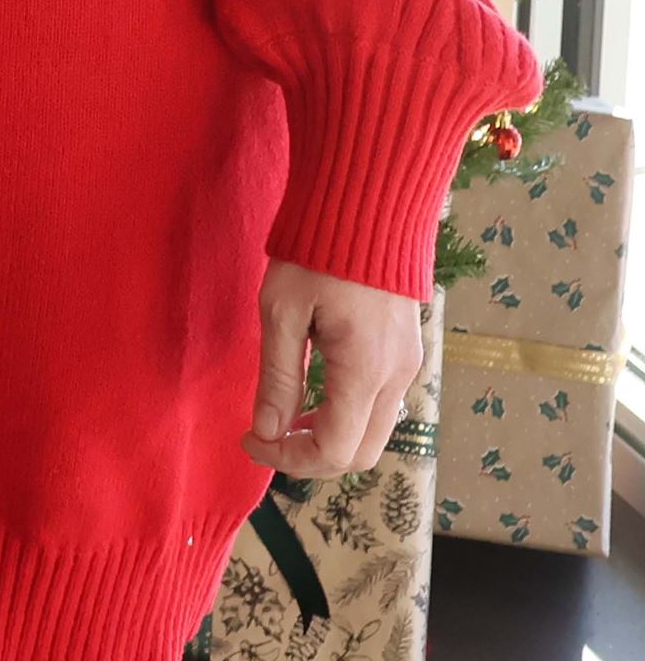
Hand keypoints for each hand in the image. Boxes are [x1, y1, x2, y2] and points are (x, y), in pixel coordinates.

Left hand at [242, 259, 423, 476]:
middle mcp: (398, 377)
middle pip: (360, 453)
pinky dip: (348, 416)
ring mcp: (409, 365)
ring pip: (374, 433)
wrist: (367, 202)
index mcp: (365, 371)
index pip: (334, 450)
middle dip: (310, 456)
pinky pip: (382, 406)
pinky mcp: (408, 352)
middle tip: (265, 436)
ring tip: (286, 415)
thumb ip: (278, 376)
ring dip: (330, 437)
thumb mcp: (282, 310)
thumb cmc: (317, 251)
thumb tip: (267, 431)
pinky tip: (315, 393)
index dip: (288, 458)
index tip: (250, 439)